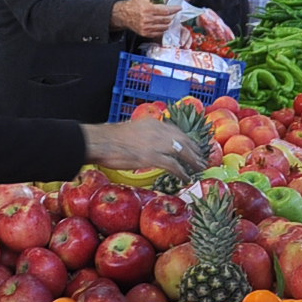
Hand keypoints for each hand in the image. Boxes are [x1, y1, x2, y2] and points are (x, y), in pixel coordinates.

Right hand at [83, 119, 208, 177]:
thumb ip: (143, 135)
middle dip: (195, 150)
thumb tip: (146, 143)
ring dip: (193, 161)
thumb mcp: (131, 130)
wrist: (99, 141)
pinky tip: (186, 178)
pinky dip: (182, 172)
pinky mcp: (152, 157)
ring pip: (182, 152)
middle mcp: (158, 131)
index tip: (194, 146)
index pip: (177, 131)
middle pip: (184, 140)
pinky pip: (173, 165)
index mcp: (153, 123)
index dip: (188, 140)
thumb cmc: (109, 139)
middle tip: (202, 159)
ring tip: (199, 169)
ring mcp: (156, 144)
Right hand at [112, 0, 178, 38]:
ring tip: (168, 18)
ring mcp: (146, 28)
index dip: (174, 9)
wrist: (123, 15)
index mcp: (148, 9)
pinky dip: (163, 28)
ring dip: (168, 22)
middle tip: (174, 12)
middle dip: (172, 16)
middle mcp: (147, 19)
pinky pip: (159, 33)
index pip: (165, 10)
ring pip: (164, 27)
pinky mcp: (145, 33)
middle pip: (166, 19)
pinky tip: (163, 24)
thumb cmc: (134, 4)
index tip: (179, 7)